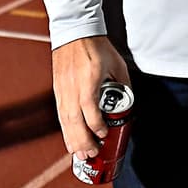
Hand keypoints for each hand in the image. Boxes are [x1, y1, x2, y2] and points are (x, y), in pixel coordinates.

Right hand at [51, 36, 130, 158]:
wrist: (74, 32)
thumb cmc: (97, 46)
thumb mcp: (117, 63)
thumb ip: (123, 83)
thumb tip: (129, 102)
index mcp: (89, 79)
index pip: (89, 108)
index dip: (96, 125)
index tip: (105, 134)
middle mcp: (72, 86)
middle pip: (74, 120)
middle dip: (82, 141)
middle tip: (92, 154)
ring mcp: (62, 89)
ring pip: (65, 120)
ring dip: (72, 140)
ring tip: (80, 155)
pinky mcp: (58, 90)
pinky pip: (60, 115)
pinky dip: (65, 130)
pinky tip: (70, 141)